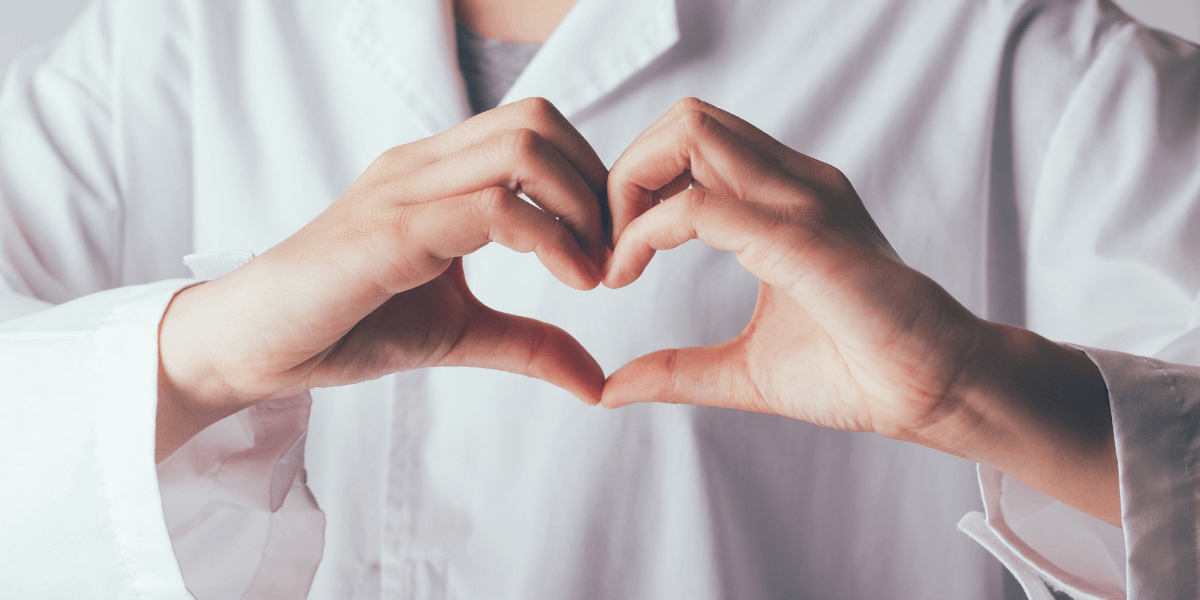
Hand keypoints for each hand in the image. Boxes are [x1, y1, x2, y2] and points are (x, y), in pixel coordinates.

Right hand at [158, 98, 607, 458]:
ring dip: (580, 208)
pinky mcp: (390, 231)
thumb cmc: (345, 325)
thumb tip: (595, 380)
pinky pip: (491, 207)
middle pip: (539, 120)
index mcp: (437, 173)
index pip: (536, 128)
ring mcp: (404, 189)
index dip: (590, 180)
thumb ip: (528, 344)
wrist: (252, 346)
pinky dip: (549, 240)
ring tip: (591, 272)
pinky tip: (569, 283)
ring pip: (523, 148)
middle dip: (596, 186)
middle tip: (609, 256)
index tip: (609, 250)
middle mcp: (422, 165)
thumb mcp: (459, 333)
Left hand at [603, 98, 980, 437]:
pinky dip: (646, 231)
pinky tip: (629, 272)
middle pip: (684, 119)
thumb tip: (610, 389)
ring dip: (629, 186)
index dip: (632, 188)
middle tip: (606, 248)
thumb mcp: (741, 370)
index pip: (691, 143)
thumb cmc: (855, 373)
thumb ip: (677, 370)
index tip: (611, 260)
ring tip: (615, 257)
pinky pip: (702, 206)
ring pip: (690, 131)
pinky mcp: (801, 239)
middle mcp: (793, 183)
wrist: (932, 395)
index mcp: (783, 199)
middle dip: (624, 174)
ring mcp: (802, 201)